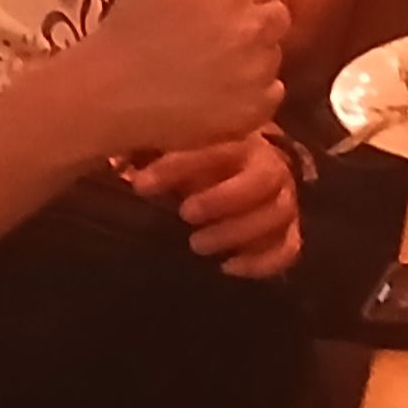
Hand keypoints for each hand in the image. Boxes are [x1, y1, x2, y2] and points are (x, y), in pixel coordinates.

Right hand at [68, 0, 286, 157]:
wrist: (109, 93)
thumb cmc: (131, 27)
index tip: (218, 3)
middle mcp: (255, 29)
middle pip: (278, 19)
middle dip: (254, 22)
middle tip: (216, 36)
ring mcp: (256, 74)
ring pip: (274, 59)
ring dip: (253, 59)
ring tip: (213, 66)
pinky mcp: (252, 113)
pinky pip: (270, 97)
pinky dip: (251, 95)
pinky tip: (218, 93)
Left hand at [128, 132, 301, 278]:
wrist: (231, 174)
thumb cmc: (193, 160)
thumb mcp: (173, 147)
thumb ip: (152, 151)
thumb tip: (119, 164)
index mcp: (240, 139)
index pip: (221, 148)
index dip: (181, 167)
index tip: (143, 186)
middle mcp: (268, 167)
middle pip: (264, 181)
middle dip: (224, 199)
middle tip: (185, 214)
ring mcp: (282, 200)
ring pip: (278, 215)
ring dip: (238, 232)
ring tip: (196, 244)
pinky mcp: (287, 233)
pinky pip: (289, 248)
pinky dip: (262, 262)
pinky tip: (228, 267)